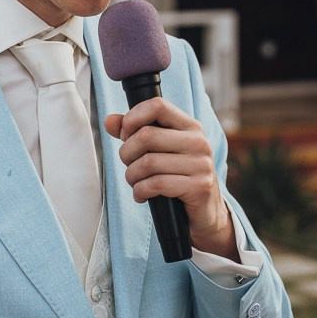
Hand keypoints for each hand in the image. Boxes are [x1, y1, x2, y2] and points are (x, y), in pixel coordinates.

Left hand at [104, 98, 237, 258]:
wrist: (206, 211)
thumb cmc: (178, 177)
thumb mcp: (159, 151)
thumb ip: (134, 133)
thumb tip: (110, 121)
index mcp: (189, 126)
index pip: (157, 105)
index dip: (133, 118)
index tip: (126, 134)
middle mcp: (198, 141)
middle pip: (146, 135)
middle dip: (127, 153)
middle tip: (129, 165)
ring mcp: (200, 164)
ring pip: (147, 162)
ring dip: (132, 176)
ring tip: (135, 182)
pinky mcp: (198, 187)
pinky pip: (156, 184)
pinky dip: (140, 191)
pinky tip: (142, 195)